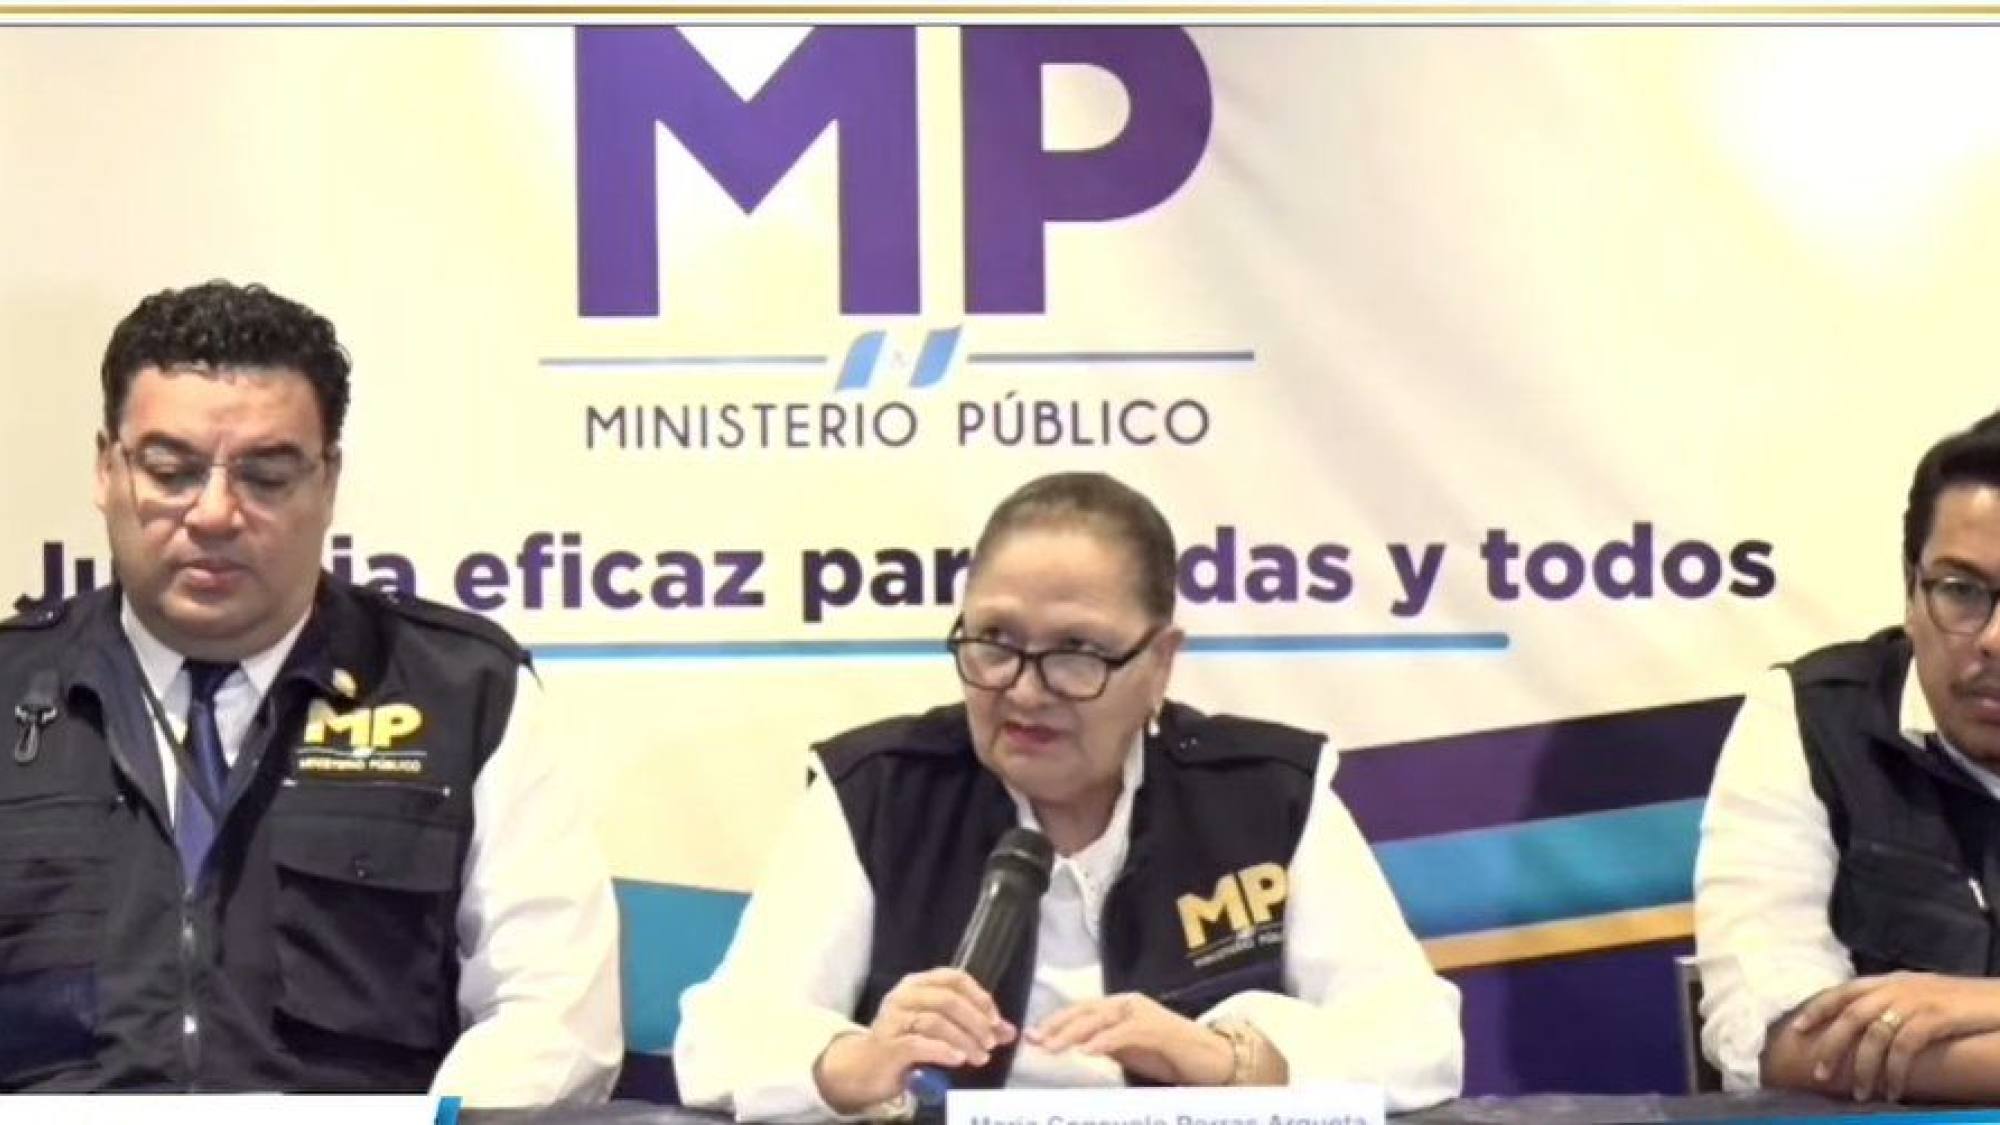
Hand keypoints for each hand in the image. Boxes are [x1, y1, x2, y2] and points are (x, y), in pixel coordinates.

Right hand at [812, 968, 1015, 1113]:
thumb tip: (1009, 1032)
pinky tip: (958, 1060)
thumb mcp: (941, 1030)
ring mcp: (893, 1019)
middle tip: (991, 1042)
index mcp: (917, 984)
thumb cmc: (906, 1043)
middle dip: (975, 1021)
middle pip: (947, 999)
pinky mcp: (888, 1045)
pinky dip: (943, 1051)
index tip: (995, 1019)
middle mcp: (903, 996)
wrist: (866, 1068)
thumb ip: (974, 1027)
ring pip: (935, 1021)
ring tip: (980, 1057)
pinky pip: (919, 1043)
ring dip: (964, 1040)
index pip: (954, 978)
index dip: (979, 996)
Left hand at [1026, 993, 1235, 1085]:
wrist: (1211, 1059)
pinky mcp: (1158, 1028)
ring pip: (1101, 1019)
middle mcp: (1128, 1004)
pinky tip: (1089, 1050)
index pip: (1080, 1011)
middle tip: (1037, 1042)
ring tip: (1054, 1046)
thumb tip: (1071, 1046)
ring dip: (1074, 1033)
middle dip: (1058, 1026)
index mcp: (1119, 1008)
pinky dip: (1106, 1040)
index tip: (1032, 1036)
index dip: (1056, 1021)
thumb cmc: (1169, 1055)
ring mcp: (1143, 1014)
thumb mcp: (1128, 1050)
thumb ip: (1102, 1044)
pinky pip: (1126, 1033)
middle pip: (1085, 1011)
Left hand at [1791, 972, 1999, 1101]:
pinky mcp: (1935, 1017)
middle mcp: (1897, 987)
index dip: (1818, 1009)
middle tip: (1820, 1075)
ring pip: (1874, 1034)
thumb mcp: (1923, 995)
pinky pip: (1904, 1047)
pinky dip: (1894, 1071)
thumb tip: (1865, 1027)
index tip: (1796, 1030)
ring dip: (1863, 1067)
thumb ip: (1894, 1003)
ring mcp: (1916, 1001)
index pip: (1843, 991)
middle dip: (1831, 1046)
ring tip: (1860, 1094)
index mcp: (1891, 980)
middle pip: (1850, 1015)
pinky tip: (1892, 1092)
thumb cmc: (1964, 1002)